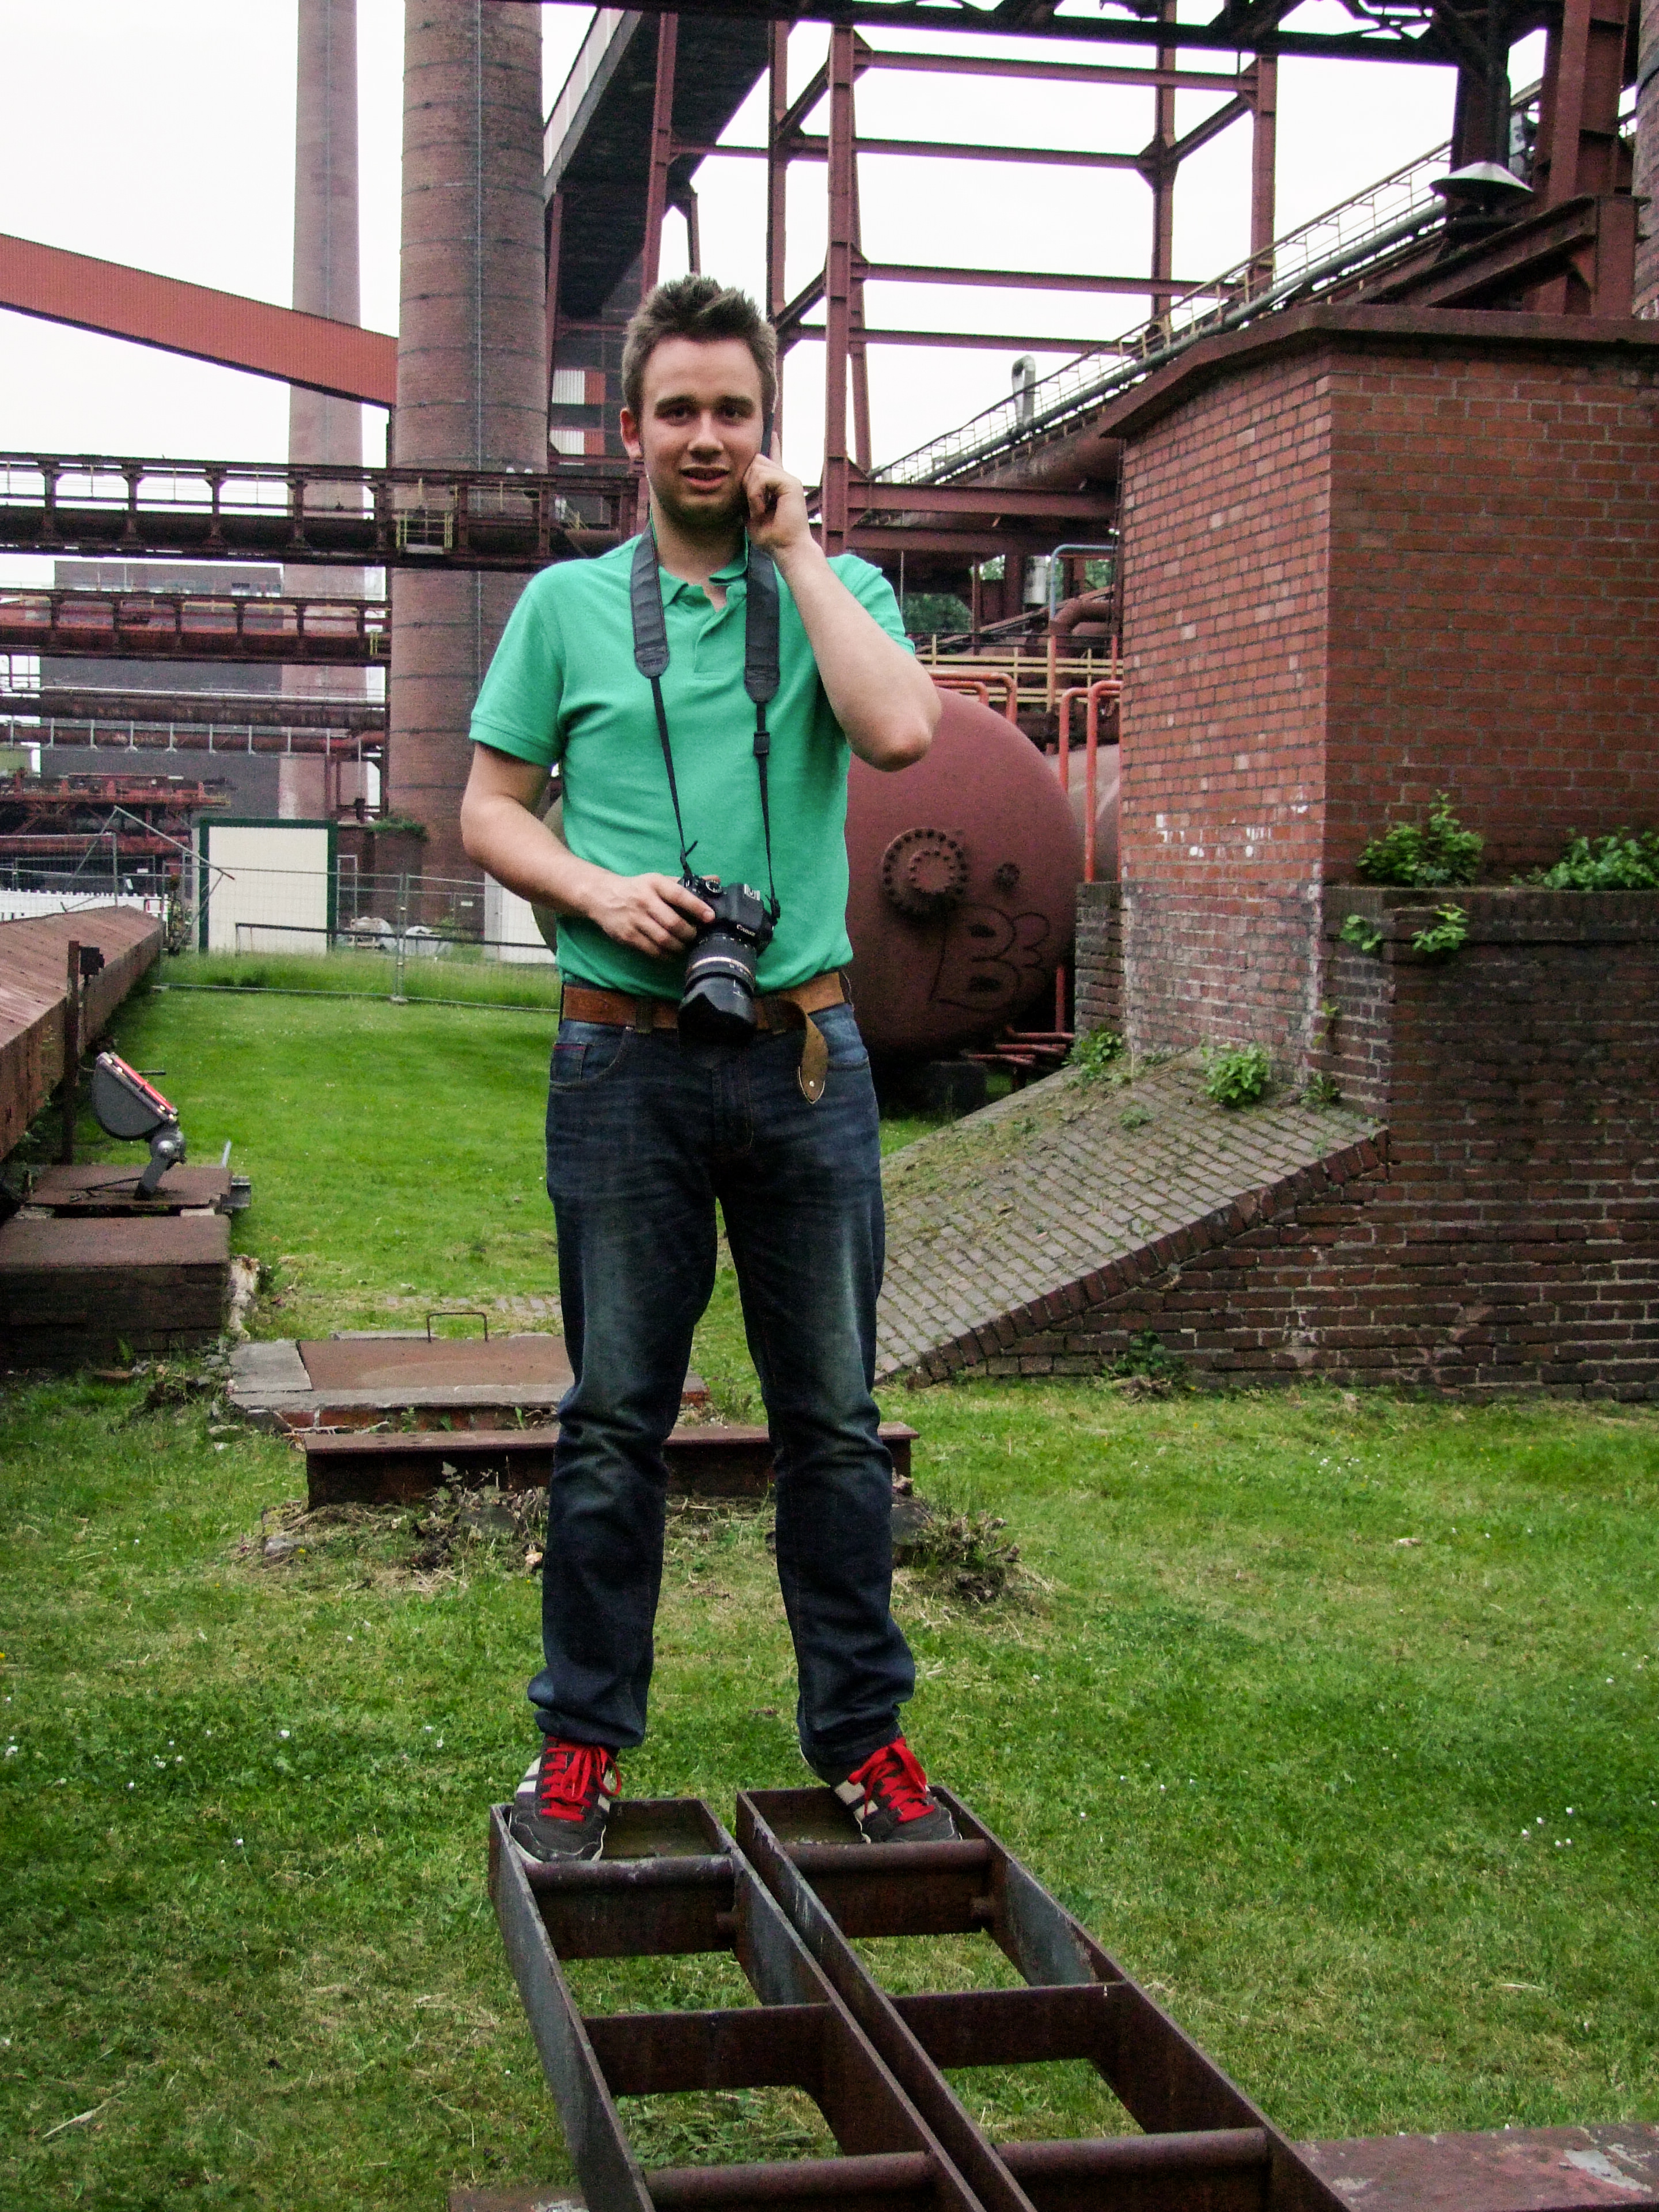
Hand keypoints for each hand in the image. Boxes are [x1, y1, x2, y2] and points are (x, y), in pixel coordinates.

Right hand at [582, 871, 713, 957]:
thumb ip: (685, 884)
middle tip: (695, 936)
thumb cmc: (638, 889)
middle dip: (690, 933)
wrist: (602, 896)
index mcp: (655, 884)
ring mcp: (635, 920)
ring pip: (664, 940)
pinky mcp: (628, 936)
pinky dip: (666, 955)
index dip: (697, 907)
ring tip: (685, 945)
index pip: (680, 895)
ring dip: (680, 946)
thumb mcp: (658, 880)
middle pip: (673, 923)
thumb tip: (716, 880)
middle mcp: (644, 901)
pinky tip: (672, 952)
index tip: (710, 917)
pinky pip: (652, 950)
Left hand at [744, 453, 809, 556]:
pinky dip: (756, 494)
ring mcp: (789, 479)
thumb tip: (740, 479)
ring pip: (757, 467)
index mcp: (778, 485)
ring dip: (751, 491)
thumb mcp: (752, 512)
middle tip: (754, 508)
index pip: (774, 459)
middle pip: (756, 462)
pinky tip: (762, 509)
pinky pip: (763, 478)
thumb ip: (748, 494)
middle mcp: (785, 478)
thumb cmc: (770, 537)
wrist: (786, 549)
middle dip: (747, 483)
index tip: (772, 432)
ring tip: (759, 510)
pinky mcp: (791, 483)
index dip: (773, 446)